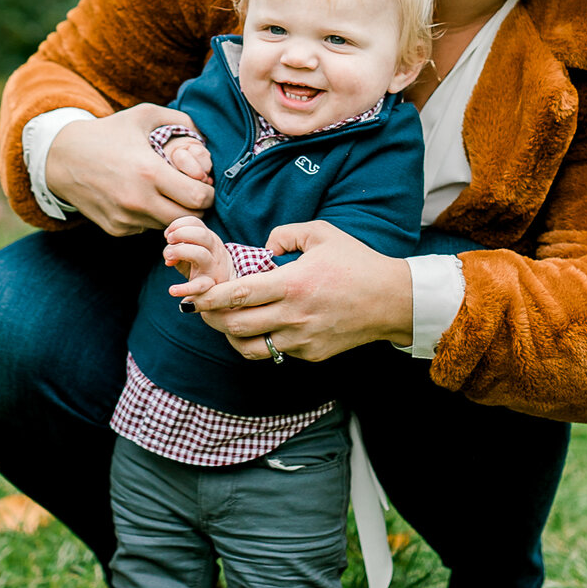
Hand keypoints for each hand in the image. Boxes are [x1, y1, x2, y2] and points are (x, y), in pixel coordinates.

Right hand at [46, 104, 215, 234]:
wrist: (61, 157)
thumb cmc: (108, 133)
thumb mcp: (144, 115)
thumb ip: (183, 120)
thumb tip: (208, 137)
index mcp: (149, 172)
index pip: (198, 198)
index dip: (208, 191)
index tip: (204, 182)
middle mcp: (137, 200)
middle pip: (189, 219)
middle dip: (198, 207)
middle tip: (194, 192)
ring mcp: (125, 218)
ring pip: (169, 226)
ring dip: (175, 212)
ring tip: (168, 192)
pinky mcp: (115, 228)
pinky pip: (148, 229)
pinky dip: (153, 217)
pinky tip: (145, 198)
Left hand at [162, 216, 234, 298]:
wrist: (225, 281)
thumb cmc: (202, 263)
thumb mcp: (192, 250)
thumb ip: (177, 248)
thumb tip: (168, 259)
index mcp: (209, 238)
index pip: (195, 223)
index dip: (178, 225)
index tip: (168, 235)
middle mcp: (214, 250)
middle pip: (201, 234)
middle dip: (181, 234)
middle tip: (169, 241)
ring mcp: (213, 267)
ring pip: (200, 254)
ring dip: (180, 252)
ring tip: (169, 259)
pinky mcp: (209, 285)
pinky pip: (198, 286)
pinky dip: (184, 289)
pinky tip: (172, 290)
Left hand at [188, 219, 415, 362]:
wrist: (393, 300)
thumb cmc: (358, 263)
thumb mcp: (323, 234)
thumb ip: (285, 234)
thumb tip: (262, 248)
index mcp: (294, 284)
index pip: (238, 294)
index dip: (209, 296)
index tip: (193, 294)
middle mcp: (294, 315)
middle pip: (235, 325)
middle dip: (210, 318)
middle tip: (201, 309)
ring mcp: (302, 339)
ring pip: (249, 347)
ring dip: (231, 336)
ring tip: (227, 322)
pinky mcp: (311, 354)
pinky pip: (276, 351)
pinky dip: (262, 341)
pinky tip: (263, 327)